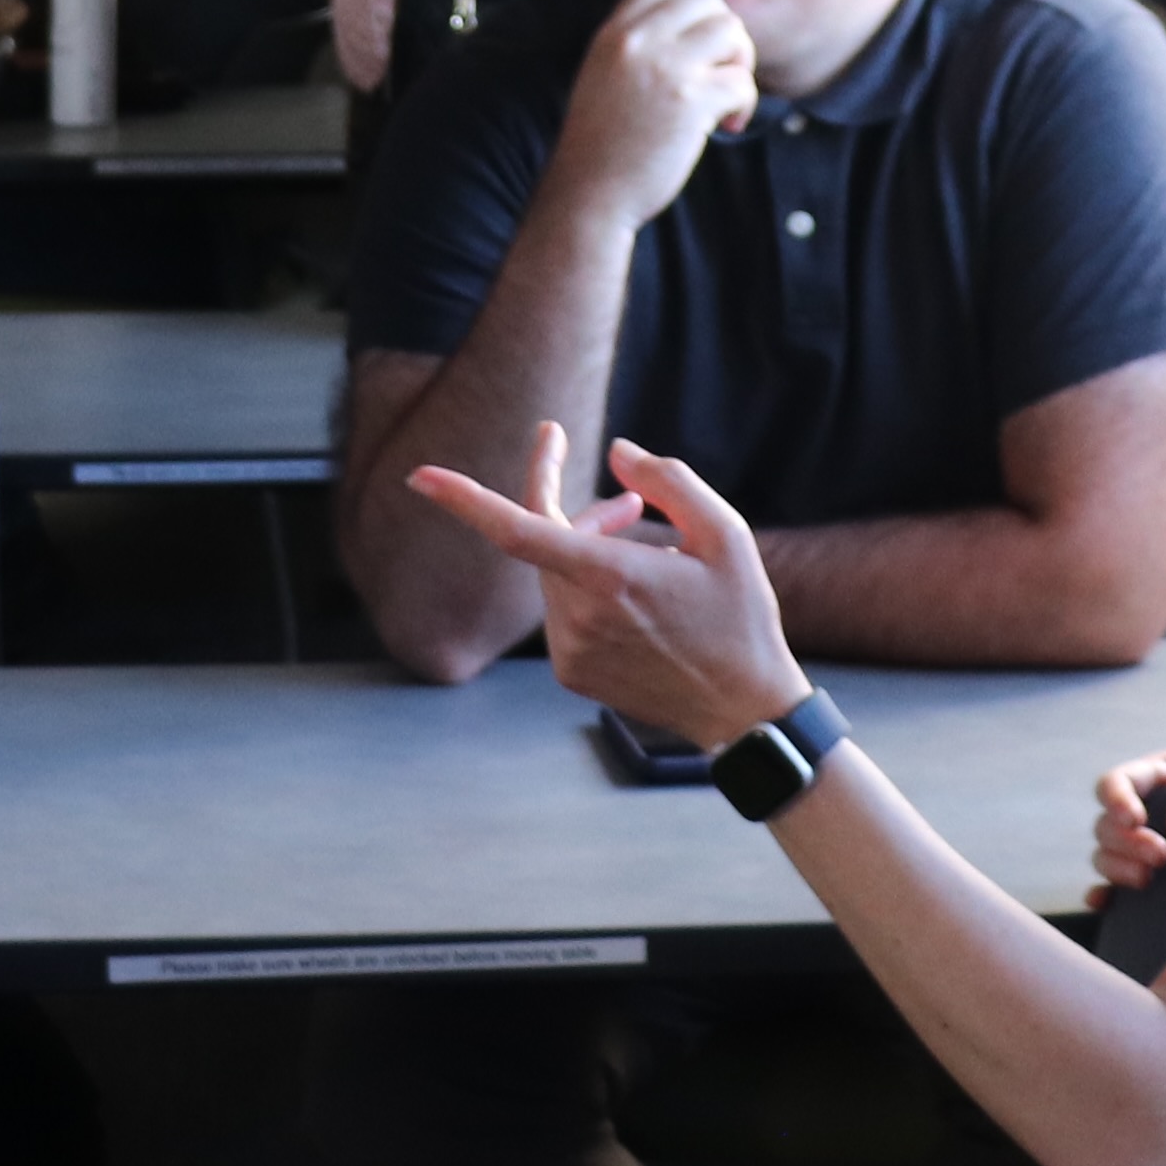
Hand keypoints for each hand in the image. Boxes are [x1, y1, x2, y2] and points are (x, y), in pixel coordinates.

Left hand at [405, 425, 804, 750]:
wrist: (745, 712)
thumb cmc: (740, 618)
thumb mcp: (725, 534)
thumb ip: (667, 480)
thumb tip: (616, 453)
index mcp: (609, 578)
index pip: (518, 530)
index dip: (465, 499)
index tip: (420, 476)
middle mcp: (578, 617)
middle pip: (547, 538)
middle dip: (582, 511)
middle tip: (634, 503)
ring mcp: (570, 651)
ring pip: (554, 573)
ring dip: (587, 549)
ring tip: (648, 553)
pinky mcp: (572, 673)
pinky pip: (564, 609)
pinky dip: (588, 589)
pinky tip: (639, 599)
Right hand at [541, 0, 758, 232]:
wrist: (588, 194)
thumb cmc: (601, 144)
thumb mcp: (604, 74)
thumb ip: (636, 44)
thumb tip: (694, 25)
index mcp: (613, 32)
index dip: (692, 10)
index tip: (693, 48)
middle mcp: (637, 41)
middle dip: (723, 33)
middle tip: (717, 73)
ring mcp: (666, 68)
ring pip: (732, 30)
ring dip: (740, 64)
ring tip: (724, 98)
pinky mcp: (691, 102)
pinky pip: (743, 82)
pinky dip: (745, 104)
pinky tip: (727, 126)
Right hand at [1086, 732, 1165, 901]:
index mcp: (1164, 777)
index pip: (1118, 782)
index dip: (1116, 799)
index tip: (1136, 820)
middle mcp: (1152, 815)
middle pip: (1106, 825)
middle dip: (1124, 841)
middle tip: (1163, 857)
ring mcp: (1153, 854)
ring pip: (1105, 857)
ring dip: (1116, 868)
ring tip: (1149, 881)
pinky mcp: (1162, 889)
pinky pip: (1113, 894)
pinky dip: (1102, 899)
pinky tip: (1112, 906)